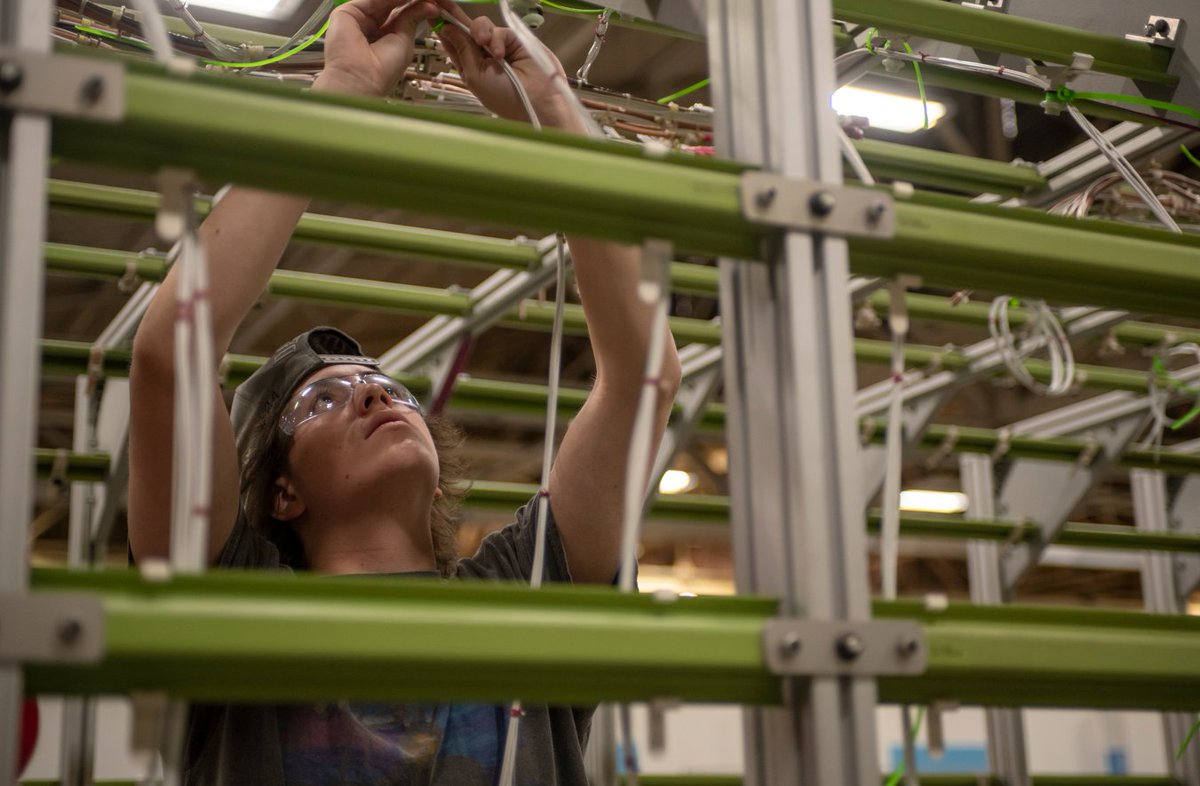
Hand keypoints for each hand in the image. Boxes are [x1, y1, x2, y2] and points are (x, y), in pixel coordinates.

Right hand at [314, 0, 439, 97]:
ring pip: (380, 0)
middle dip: (409, 0)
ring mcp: (357, 18)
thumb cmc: (383, 70)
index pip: (399, 12)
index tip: (432, 1)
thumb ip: (411, 19)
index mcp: (383, 36)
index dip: (414, 5)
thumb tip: (429, 5)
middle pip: (390, 4)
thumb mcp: (404, 40)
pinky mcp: (346, 13)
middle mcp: (369, 26)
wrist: (362, 79)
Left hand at [435, 2, 579, 130]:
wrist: (536, 100)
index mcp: (468, 66)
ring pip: (480, 26)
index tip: (428, 10)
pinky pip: (498, 30)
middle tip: (440, 0)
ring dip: (479, 32)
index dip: (441, 26)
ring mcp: (496, 46)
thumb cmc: (503, 96)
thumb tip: (446, 28)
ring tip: (484, 43)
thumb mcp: (474, 75)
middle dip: (453, 15)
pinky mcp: (512, 40)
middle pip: (463, 28)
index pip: (451, 41)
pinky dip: (497, 39)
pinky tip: (500, 53)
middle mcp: (480, 54)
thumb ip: (462, 49)